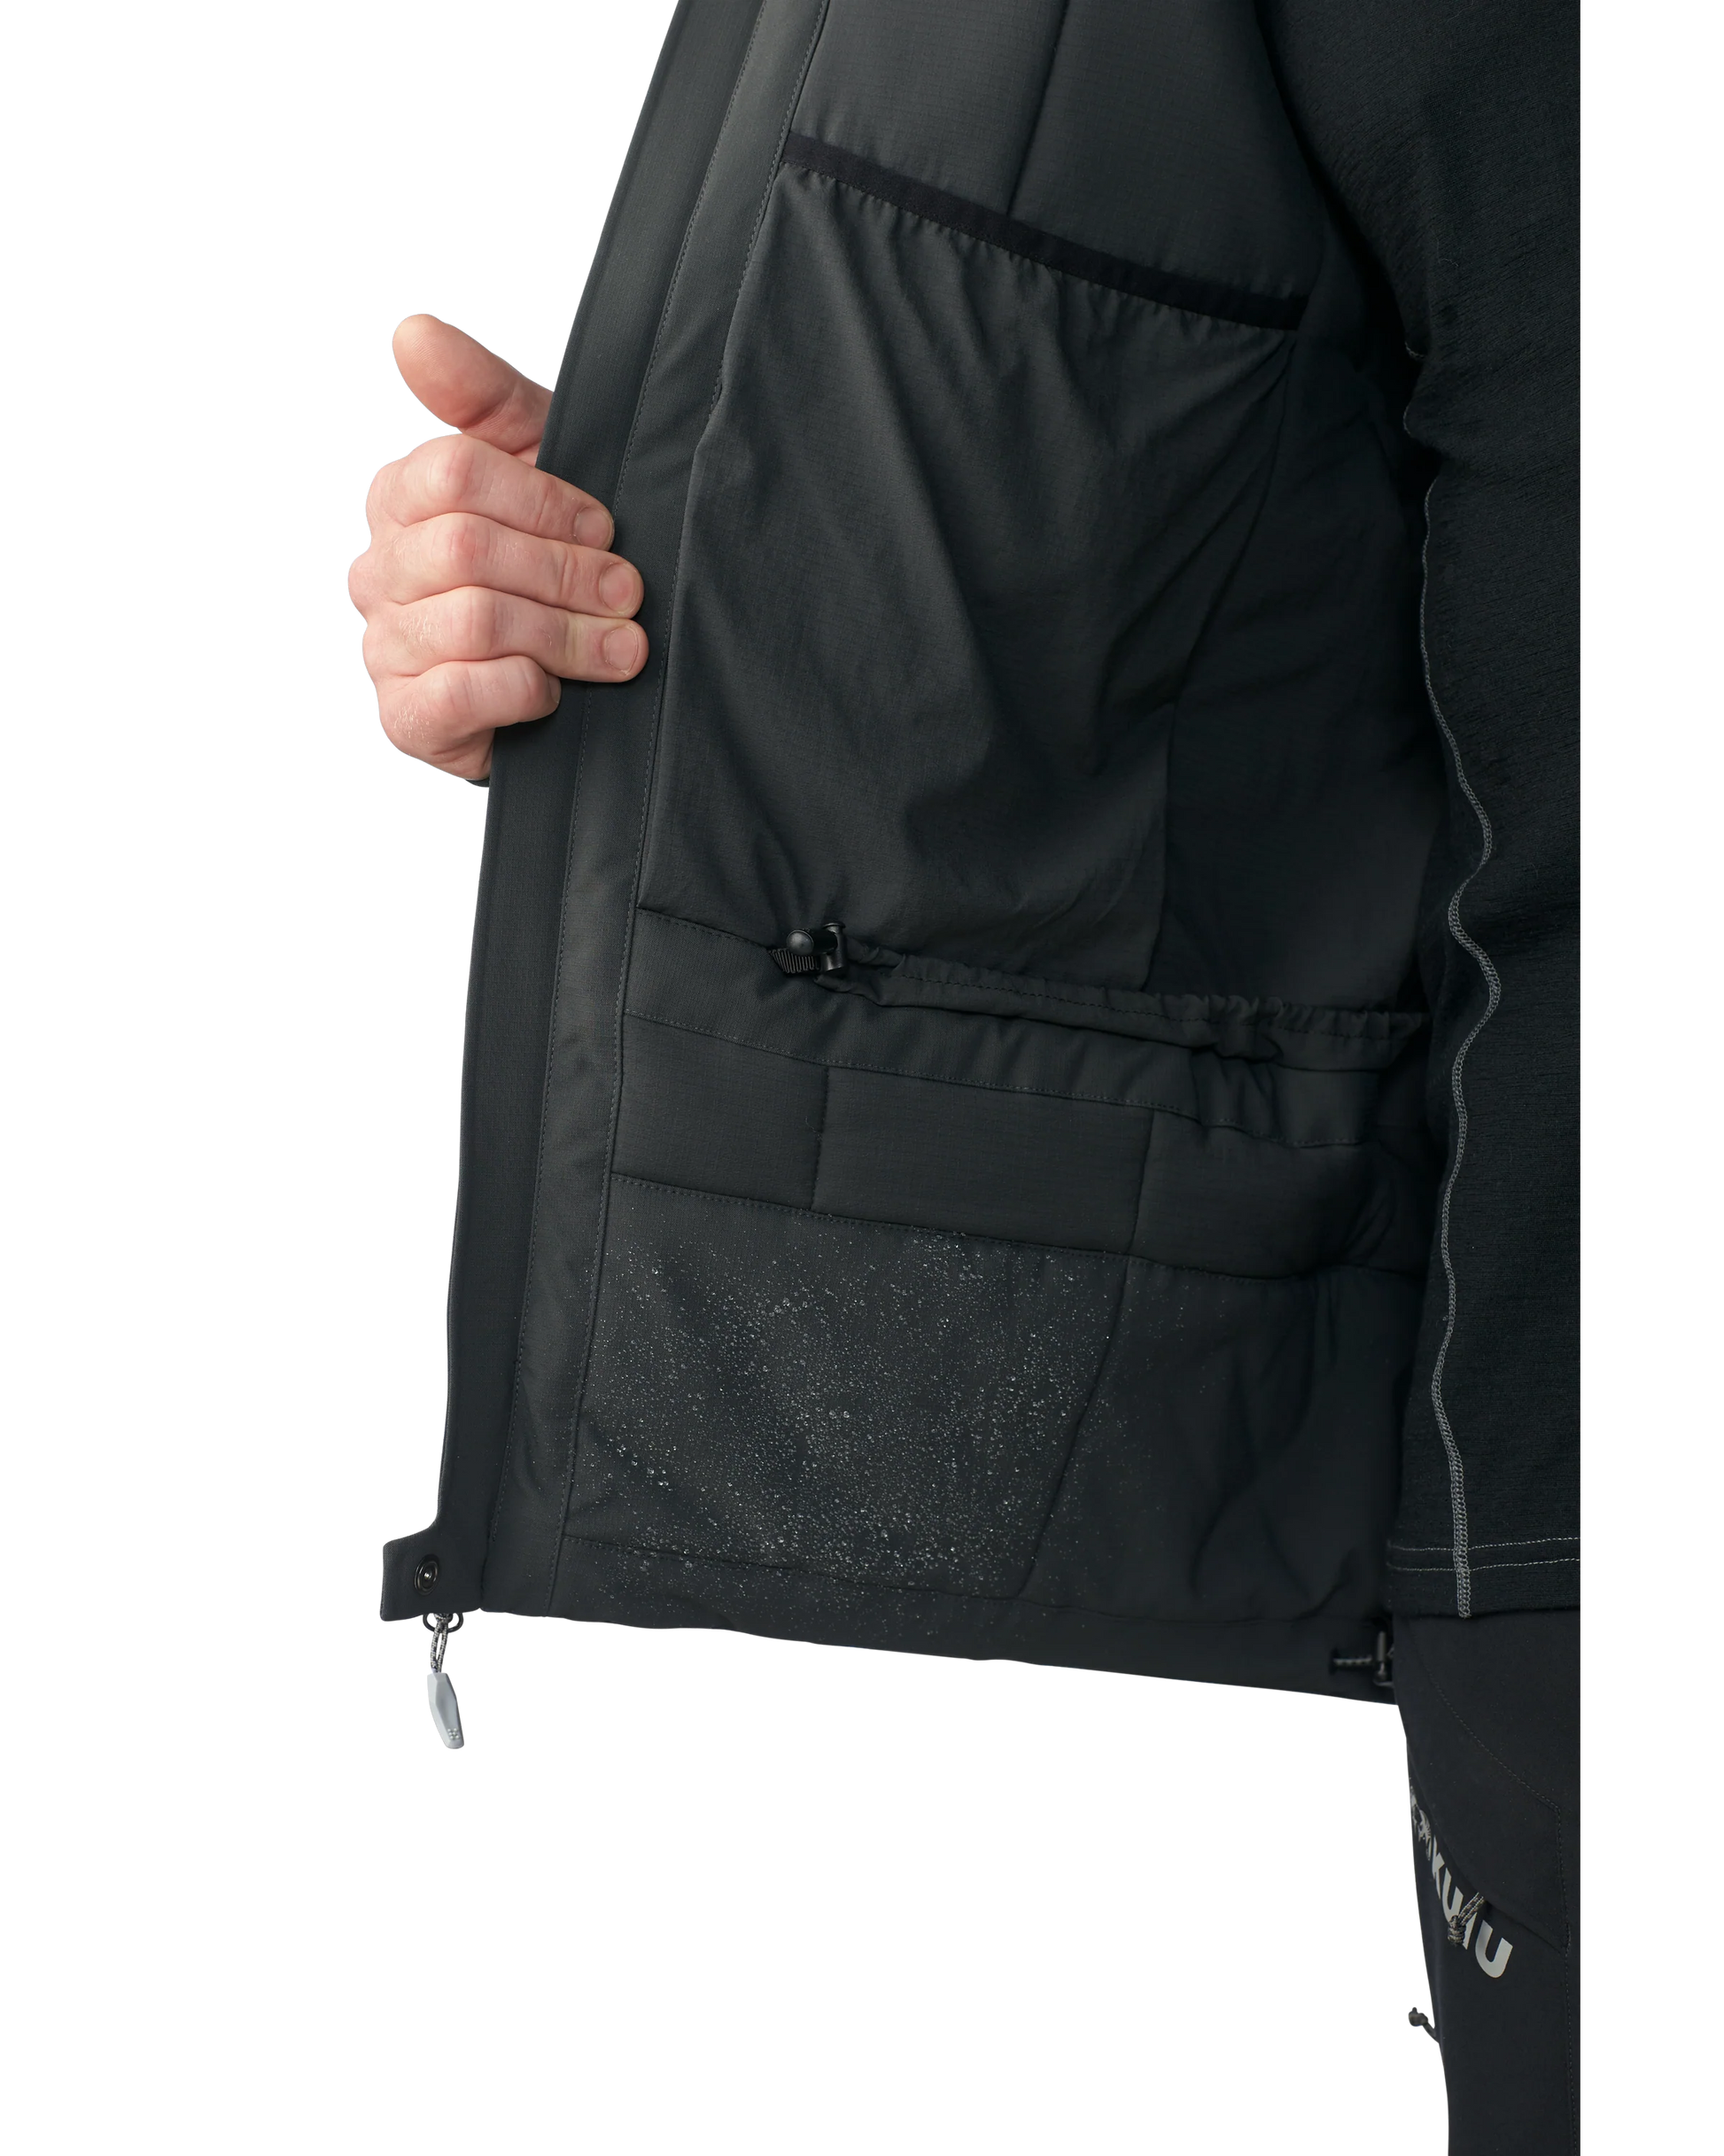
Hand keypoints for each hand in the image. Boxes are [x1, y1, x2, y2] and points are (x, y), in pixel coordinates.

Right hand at [348, 314, 646, 780]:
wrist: (574, 686)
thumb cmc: (556, 561)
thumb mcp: (541, 465)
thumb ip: (485, 397)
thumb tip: (413, 332)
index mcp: (400, 497)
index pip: (455, 472)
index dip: (545, 501)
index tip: (606, 526)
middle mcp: (378, 569)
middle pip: (466, 548)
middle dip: (565, 572)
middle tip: (628, 594)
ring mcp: (385, 647)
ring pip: (473, 620)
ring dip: (565, 635)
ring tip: (621, 647)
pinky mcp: (406, 718)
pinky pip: (458, 693)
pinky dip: (525, 689)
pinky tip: (557, 691)